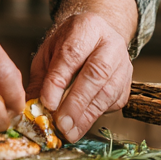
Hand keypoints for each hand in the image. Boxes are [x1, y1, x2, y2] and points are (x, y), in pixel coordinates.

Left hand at [26, 0, 137, 140]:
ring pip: (108, 91)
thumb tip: (32, 108)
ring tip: (69, 131)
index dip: (59, 81)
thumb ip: (41, 78)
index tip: (47, 103)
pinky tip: (80, 124)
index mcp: (87, 27)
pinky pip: (114, 102)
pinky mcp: (127, 82)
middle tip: (60, 123)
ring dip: (86, 115)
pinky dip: (96, 116)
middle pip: (95, 74)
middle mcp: (110, 43)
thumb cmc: (70, 44)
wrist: (98, 35)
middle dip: (76, 102)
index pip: (72, 54)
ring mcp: (123, 63)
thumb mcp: (49, 52)